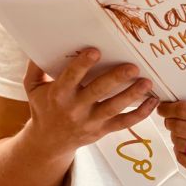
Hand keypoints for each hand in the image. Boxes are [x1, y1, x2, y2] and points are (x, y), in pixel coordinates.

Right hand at [23, 48, 158, 155]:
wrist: (48, 143)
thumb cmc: (43, 108)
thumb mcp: (33, 88)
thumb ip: (36, 67)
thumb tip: (42, 43)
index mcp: (59, 94)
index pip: (71, 78)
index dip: (83, 65)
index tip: (96, 51)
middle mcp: (75, 109)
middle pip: (98, 92)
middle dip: (115, 79)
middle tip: (133, 67)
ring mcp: (91, 122)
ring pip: (114, 108)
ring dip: (132, 95)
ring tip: (147, 82)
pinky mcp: (103, 131)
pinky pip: (124, 123)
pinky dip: (140, 114)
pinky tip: (153, 101)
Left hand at [157, 101, 185, 185]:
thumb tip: (174, 108)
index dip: (169, 108)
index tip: (163, 108)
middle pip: (179, 127)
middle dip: (170, 122)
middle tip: (169, 120)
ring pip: (178, 143)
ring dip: (176, 137)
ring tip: (183, 135)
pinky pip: (182, 159)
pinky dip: (181, 151)